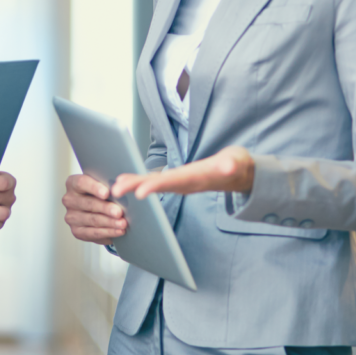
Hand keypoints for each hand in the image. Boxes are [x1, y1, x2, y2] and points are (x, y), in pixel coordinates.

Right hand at [62, 174, 127, 245]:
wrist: (100, 210)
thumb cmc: (103, 193)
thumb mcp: (105, 184)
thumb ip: (111, 184)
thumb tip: (122, 186)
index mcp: (73, 183)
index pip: (81, 183)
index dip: (94, 188)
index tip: (107, 193)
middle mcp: (69, 200)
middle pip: (88, 203)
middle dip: (106, 208)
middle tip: (119, 212)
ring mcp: (71, 217)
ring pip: (92, 219)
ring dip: (110, 222)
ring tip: (123, 223)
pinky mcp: (77, 231)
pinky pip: (93, 233)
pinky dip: (108, 232)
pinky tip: (118, 231)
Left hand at [112, 146, 254, 199]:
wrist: (240, 173)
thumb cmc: (236, 165)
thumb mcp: (236, 162)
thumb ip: (231, 164)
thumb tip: (229, 166)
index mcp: (196, 179)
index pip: (173, 183)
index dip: (156, 186)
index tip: (139, 192)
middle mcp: (185, 183)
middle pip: (158, 185)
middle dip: (137, 187)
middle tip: (116, 191)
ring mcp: (181, 183)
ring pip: (155, 185)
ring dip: (135, 185)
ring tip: (116, 186)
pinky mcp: (179, 180)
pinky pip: (157, 181)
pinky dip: (141, 181)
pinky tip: (125, 180)